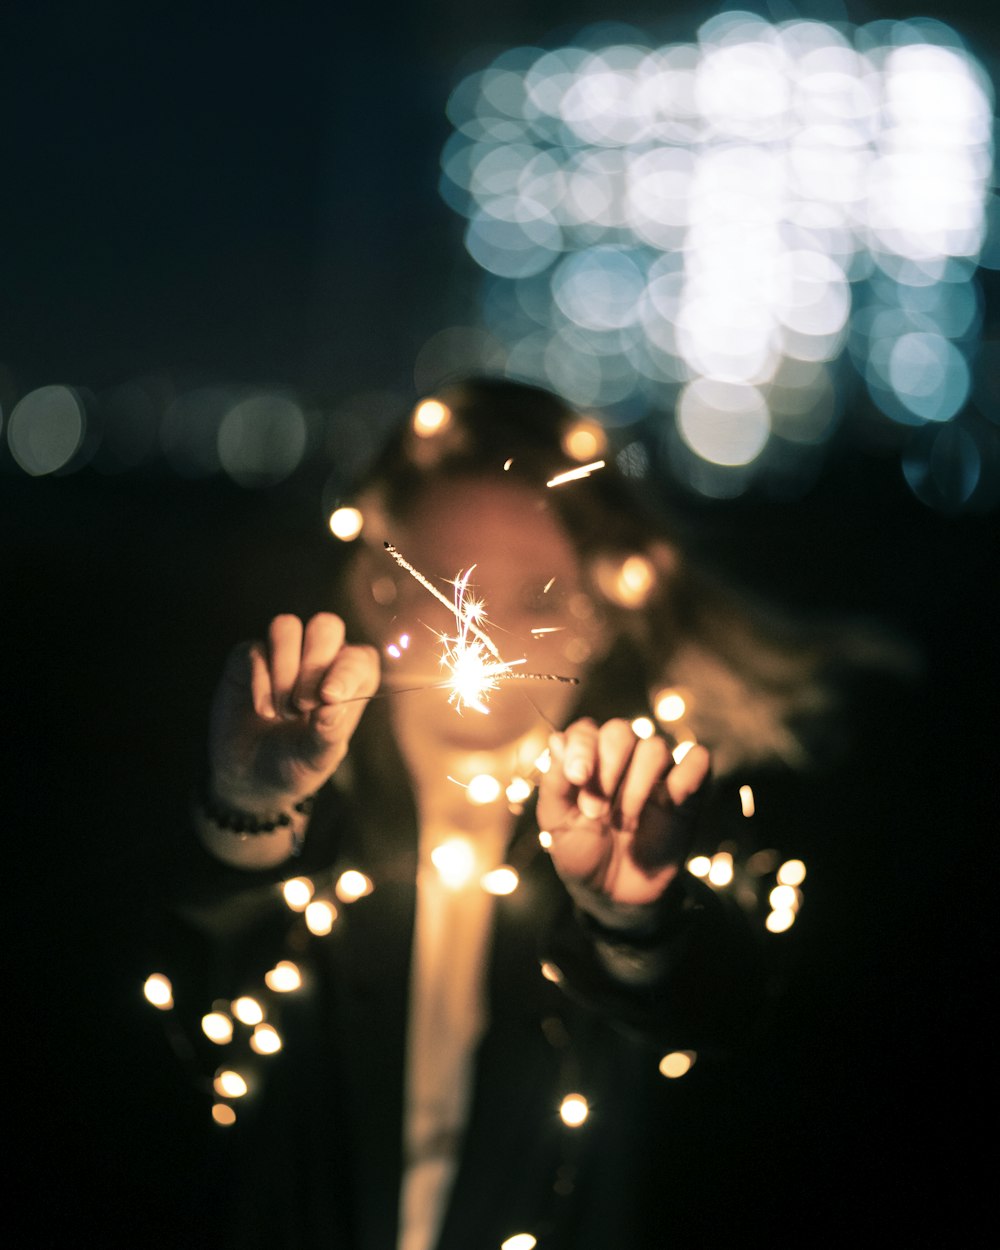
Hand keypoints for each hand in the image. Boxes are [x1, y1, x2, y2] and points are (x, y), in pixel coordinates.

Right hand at [208, 612, 378, 813]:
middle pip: (325, 626)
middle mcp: (320, 659)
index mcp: (350, 679)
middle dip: (314, 664)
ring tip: (283, 711)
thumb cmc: (296, 763)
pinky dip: (259, 680)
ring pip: (287, 627)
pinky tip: (264, 711)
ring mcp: (283, 654)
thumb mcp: (317, 758)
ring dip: (285, 668)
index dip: (346, 671)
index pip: (359, 657)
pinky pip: (254, 649)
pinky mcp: (250, 658)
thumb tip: (332, 704)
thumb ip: (328, 732)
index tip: (329, 697)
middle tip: (304, 706)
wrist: (251, 776)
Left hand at [537, 717, 710, 909]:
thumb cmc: (581, 852)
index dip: (581, 748)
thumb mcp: (555, 823)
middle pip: (621, 731)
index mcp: (587, 760)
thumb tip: (557, 741)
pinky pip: (698, 761)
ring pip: (655, 747)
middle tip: (596, 810)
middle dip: (607, 767)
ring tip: (625, 820)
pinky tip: (670, 802)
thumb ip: (554, 782)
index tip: (578, 778)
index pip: (585, 731)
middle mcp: (623, 759)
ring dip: (638, 784)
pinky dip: (686, 774)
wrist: (613, 894)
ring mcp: (656, 774)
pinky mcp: (687, 792)